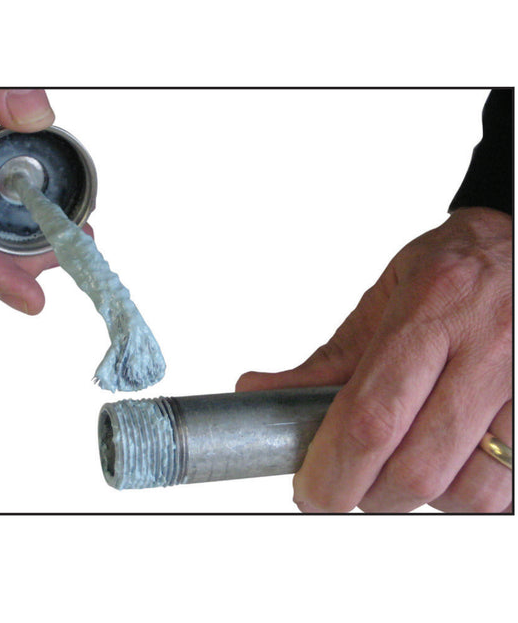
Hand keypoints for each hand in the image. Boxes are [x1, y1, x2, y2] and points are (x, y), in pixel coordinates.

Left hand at [237, 207, 511, 512]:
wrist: (515, 250)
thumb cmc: (447, 274)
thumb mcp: (380, 302)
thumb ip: (324, 360)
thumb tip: (255, 393)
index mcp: (430, 308)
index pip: (371, 415)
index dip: (333, 469)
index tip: (310, 490)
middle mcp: (486, 348)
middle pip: (417, 467)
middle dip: (366, 494)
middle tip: (346, 483)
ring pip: (466, 490)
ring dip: (416, 497)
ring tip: (397, 466)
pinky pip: (500, 489)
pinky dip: (460, 493)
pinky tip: (442, 463)